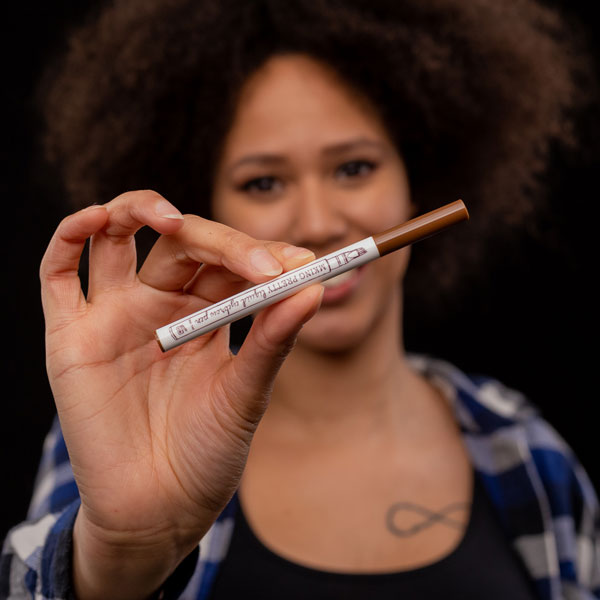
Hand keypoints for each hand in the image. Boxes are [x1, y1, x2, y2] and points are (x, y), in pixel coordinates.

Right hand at [40, 190, 322, 598]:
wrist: (158, 512)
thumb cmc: (207, 454)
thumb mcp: (245, 394)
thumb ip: (272, 340)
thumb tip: (314, 288)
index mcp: (205, 314)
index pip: (231, 262)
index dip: (263, 256)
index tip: (304, 264)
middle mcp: (160, 305)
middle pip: (185, 244)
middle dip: (225, 245)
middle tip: (265, 265)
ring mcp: (115, 314)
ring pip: (120, 236)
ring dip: (141, 210)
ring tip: (173, 220)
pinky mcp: (71, 335)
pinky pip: (58, 273)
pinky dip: (72, 236)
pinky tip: (97, 220)